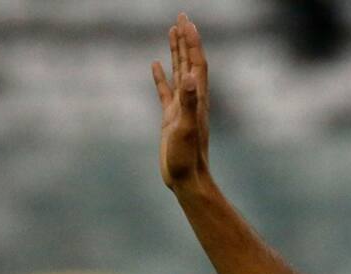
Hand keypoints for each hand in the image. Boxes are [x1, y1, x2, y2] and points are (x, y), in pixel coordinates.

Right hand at [151, 13, 209, 190]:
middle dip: (185, 39)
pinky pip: (165, 91)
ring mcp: (180, 107)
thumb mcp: (186, 129)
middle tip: (181, 16)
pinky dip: (160, 76)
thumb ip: (189, 103)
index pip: (195, 63)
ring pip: (178, 72)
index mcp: (197, 99)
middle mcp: (191, 99)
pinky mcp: (170, 118)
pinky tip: (154, 64)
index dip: (192, 42)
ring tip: (171, 31)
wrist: (187, 179)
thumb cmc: (188, 158)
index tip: (187, 21)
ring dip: (175, 52)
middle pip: (189, 62)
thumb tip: (188, 77)